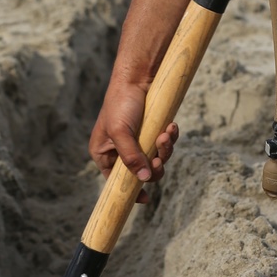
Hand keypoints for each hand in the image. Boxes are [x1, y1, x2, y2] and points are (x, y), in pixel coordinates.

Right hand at [89, 77, 178, 202]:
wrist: (137, 77)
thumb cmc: (121, 103)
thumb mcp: (121, 132)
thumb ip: (130, 157)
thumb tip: (143, 180)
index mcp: (104, 153)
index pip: (115, 181)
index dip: (130, 191)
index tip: (145, 199)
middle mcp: (120, 151)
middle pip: (142, 173)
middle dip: (154, 166)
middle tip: (159, 160)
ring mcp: (139, 142)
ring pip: (157, 159)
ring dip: (165, 150)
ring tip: (166, 134)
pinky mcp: (153, 132)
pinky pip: (165, 144)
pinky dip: (170, 138)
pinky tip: (171, 127)